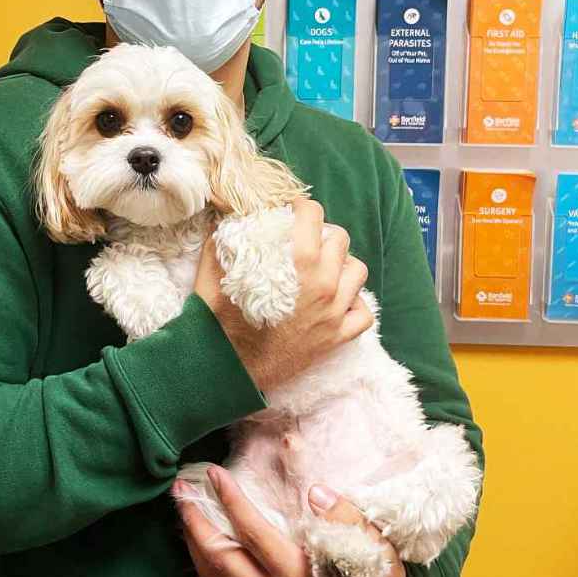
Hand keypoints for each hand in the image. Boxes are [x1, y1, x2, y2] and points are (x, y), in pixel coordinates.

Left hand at [175, 465, 409, 576]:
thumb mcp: (374, 549)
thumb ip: (345, 518)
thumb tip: (315, 491)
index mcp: (298, 576)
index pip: (252, 533)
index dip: (230, 500)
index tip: (215, 473)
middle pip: (218, 557)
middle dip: (194, 521)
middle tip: (180, 489)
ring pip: (213, 576)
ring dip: (193, 541)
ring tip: (183, 509)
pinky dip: (205, 562)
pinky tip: (201, 540)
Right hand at [195, 199, 373, 392]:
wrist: (225, 369)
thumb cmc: (218, 319)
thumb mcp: (213, 268)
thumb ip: (223, 235)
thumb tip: (229, 213)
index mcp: (297, 262)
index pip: (313, 215)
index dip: (301, 207)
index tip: (292, 212)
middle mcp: (322, 284)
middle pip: (340, 239)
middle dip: (323, 234)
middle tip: (307, 241)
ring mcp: (333, 313)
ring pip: (358, 272)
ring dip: (343, 266)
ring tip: (325, 269)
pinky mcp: (335, 338)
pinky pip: (364, 314)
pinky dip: (355, 305)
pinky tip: (338, 302)